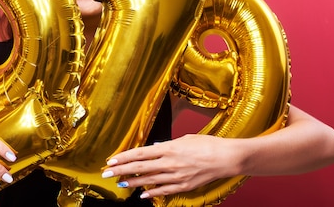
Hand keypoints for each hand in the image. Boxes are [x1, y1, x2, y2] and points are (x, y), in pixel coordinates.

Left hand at [101, 134, 239, 198]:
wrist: (226, 158)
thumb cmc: (207, 144)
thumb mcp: (185, 139)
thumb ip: (168, 145)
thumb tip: (155, 147)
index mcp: (169, 148)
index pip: (140, 153)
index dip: (124, 157)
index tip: (112, 159)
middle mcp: (169, 162)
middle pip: (140, 167)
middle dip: (121, 170)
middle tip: (107, 173)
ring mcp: (176, 176)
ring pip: (149, 180)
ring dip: (133, 182)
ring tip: (120, 183)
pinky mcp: (184, 186)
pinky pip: (164, 191)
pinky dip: (152, 193)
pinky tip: (142, 194)